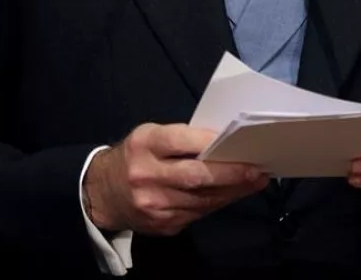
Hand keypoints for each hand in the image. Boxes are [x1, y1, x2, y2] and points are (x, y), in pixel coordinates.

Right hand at [83, 123, 268, 234]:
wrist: (102, 192)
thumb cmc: (135, 155)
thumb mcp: (150, 135)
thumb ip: (180, 139)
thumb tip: (221, 142)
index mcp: (144, 144)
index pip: (180, 141)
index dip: (209, 141)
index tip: (236, 140)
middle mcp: (147, 175)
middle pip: (195, 175)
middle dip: (231, 173)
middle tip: (257, 169)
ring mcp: (154, 204)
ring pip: (201, 199)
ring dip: (232, 191)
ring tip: (255, 181)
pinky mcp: (162, 225)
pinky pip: (197, 213)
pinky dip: (217, 203)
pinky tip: (232, 194)